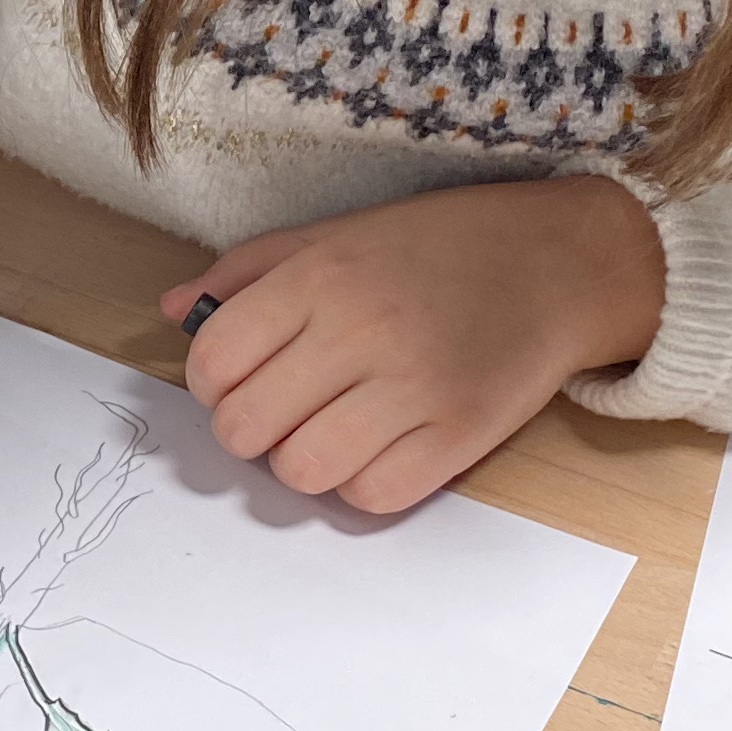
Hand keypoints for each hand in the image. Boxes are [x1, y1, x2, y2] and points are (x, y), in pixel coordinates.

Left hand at [163, 176, 664, 514]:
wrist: (557, 261)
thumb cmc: (439, 246)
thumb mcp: (336, 233)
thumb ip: (248, 270)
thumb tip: (174, 311)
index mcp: (321, 277)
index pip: (214, 360)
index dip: (212, 383)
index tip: (237, 379)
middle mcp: (360, 331)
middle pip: (246, 427)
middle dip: (251, 428)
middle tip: (282, 410)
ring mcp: (413, 388)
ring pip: (302, 471)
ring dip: (303, 462)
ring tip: (331, 429)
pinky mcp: (459, 435)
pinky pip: (372, 497)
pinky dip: (362, 484)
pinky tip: (378, 448)